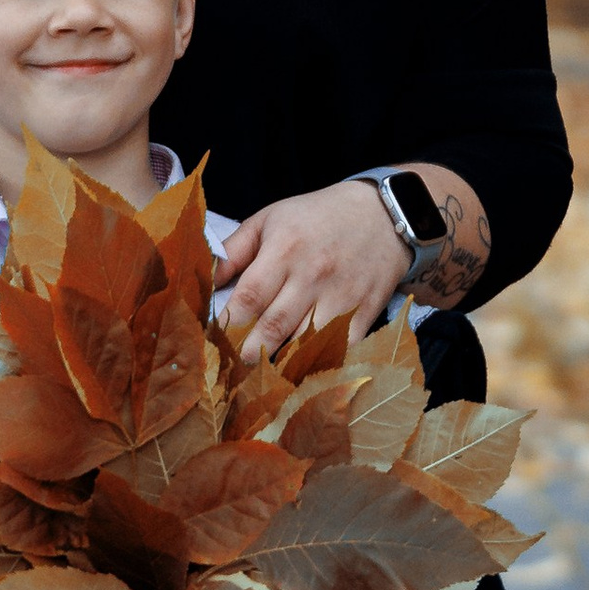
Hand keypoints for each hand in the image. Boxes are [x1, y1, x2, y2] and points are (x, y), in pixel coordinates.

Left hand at [213, 178, 407, 354]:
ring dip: (280, 363)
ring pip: (305, 343)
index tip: (212, 341)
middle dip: (248, 352)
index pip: (249, 297)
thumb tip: (204, 283)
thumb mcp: (270, 220)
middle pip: (274, 327)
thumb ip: (234, 252)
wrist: (384, 214)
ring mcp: (341, 297)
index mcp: (285, 249)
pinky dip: (319, 364)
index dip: (227, 324)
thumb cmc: (316, 218)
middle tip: (231, 367)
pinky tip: (301, 373)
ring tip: (260, 376)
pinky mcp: (365, 313)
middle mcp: (313, 275)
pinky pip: (339, 349)